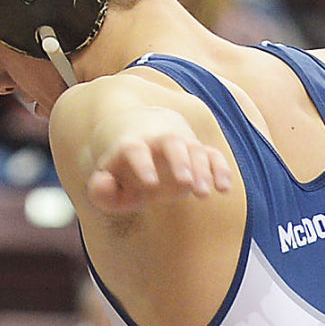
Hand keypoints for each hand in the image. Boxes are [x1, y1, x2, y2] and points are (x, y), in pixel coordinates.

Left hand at [84, 107, 231, 213]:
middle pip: (171, 143)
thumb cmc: (121, 168)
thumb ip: (101, 190)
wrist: (139, 131)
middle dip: (180, 161)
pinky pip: (213, 155)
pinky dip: (220, 169)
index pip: (135, 149)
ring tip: (202, 194)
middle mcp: (158, 139)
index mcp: (131, 144)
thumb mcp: (106, 182)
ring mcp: (180, 144)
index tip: (150, 184)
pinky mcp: (198, 151)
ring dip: (202, 170)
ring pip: (195, 148)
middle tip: (186, 184)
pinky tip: (223, 189)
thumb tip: (103, 185)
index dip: (142, 164)